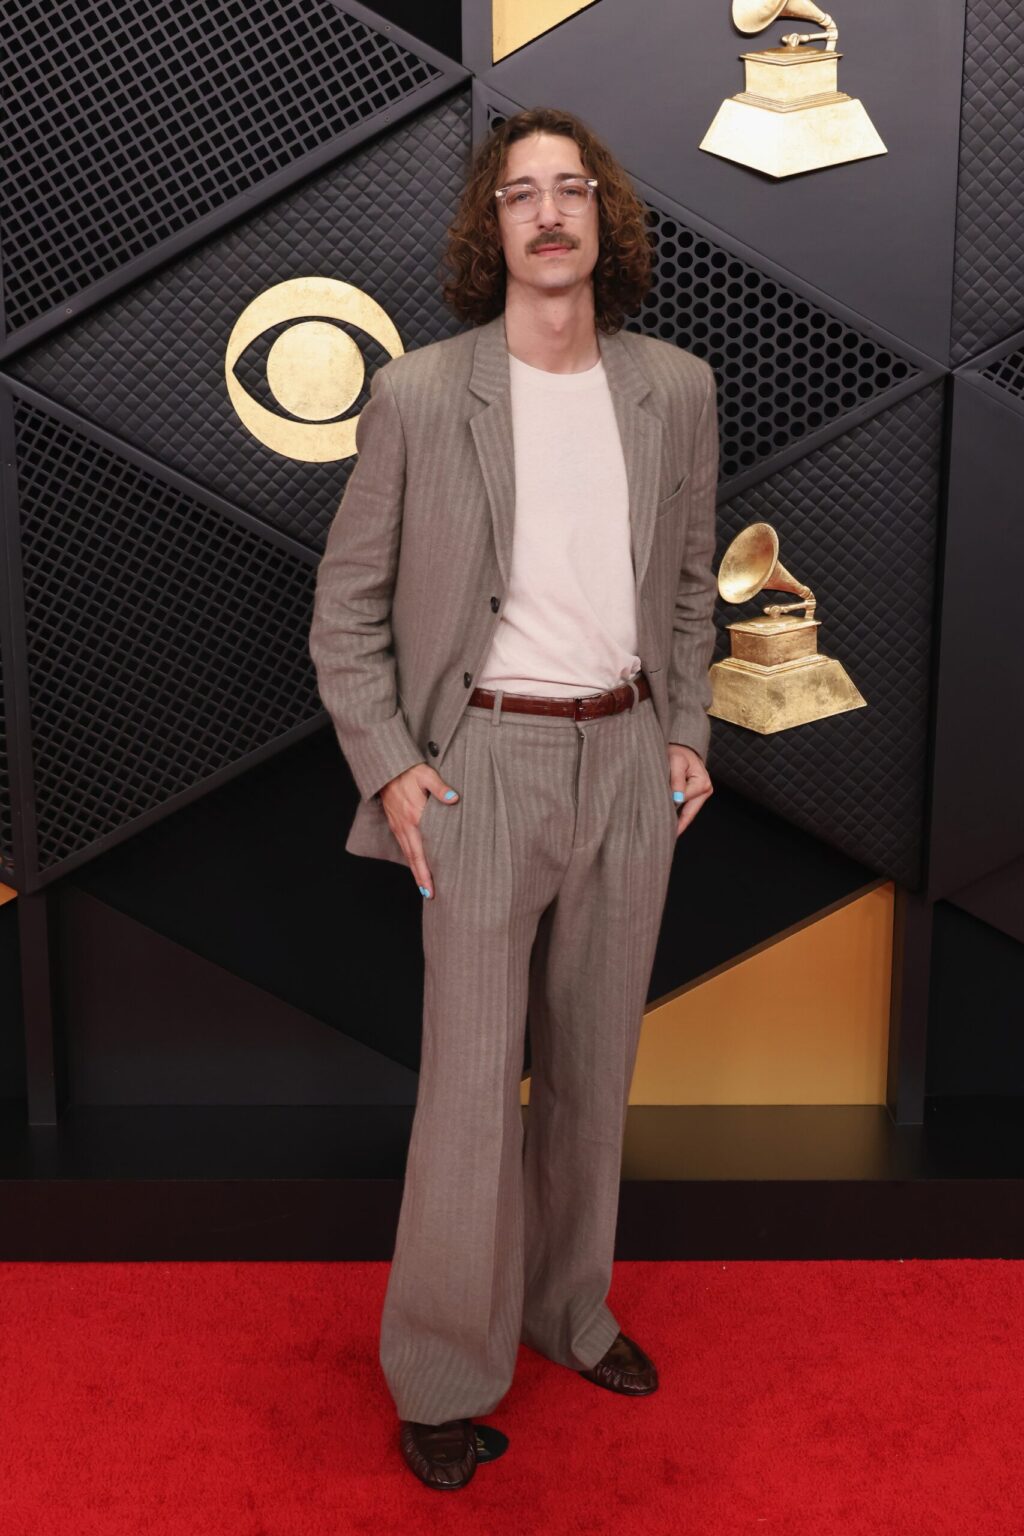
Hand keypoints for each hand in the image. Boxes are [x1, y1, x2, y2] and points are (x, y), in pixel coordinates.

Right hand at [379, 763, 458, 898]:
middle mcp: (404, 826)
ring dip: (416, 870)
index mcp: (413, 818)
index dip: (426, 871)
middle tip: (429, 894)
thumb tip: (454, 798)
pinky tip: (416, 864)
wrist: (386, 768)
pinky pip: (404, 845)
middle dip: (421, 878)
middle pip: (413, 858)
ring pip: (408, 853)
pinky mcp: (396, 823)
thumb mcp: (426, 775)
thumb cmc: (408, 771)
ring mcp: (398, 826)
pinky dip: (411, 858)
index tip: (431, 887)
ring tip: (424, 886)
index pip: (421, 851)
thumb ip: (440, 787)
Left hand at [667, 743, 712, 836]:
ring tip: (660, 832)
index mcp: (702, 783)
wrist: (681, 746)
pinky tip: (667, 825)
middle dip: (675, 825)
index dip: (668, 808)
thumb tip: (677, 799)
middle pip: (688, 813)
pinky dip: (676, 815)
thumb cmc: (678, 752)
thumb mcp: (675, 761)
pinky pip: (685, 809)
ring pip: (686, 813)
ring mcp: (701, 794)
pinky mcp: (696, 795)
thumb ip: (676, 780)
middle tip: (659, 837)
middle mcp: (705, 790)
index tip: (656, 820)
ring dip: (674, 819)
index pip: (683, 802)